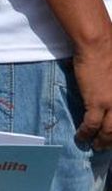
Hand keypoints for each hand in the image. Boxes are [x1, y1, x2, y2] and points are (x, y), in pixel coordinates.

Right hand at [73, 31, 111, 149]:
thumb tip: (108, 99)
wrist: (99, 44)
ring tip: (95, 145)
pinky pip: (91, 124)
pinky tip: (81, 137)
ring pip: (109, 131)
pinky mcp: (98, 102)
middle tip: (106, 146)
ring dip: (101, 141)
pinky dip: (85, 133)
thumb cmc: (110, 53)